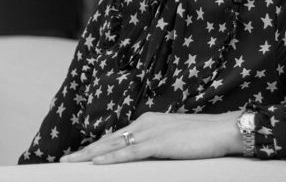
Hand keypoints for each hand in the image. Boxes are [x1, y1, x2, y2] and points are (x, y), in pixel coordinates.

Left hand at [59, 110, 242, 163]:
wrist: (223, 129)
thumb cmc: (202, 136)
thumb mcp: (175, 139)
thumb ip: (158, 145)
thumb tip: (145, 156)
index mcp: (149, 121)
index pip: (117, 136)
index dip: (97, 146)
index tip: (79, 155)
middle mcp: (146, 123)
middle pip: (109, 139)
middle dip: (85, 150)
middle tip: (63, 160)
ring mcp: (152, 131)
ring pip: (114, 144)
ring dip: (90, 154)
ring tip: (69, 162)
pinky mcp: (159, 143)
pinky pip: (130, 152)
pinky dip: (111, 157)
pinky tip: (97, 163)